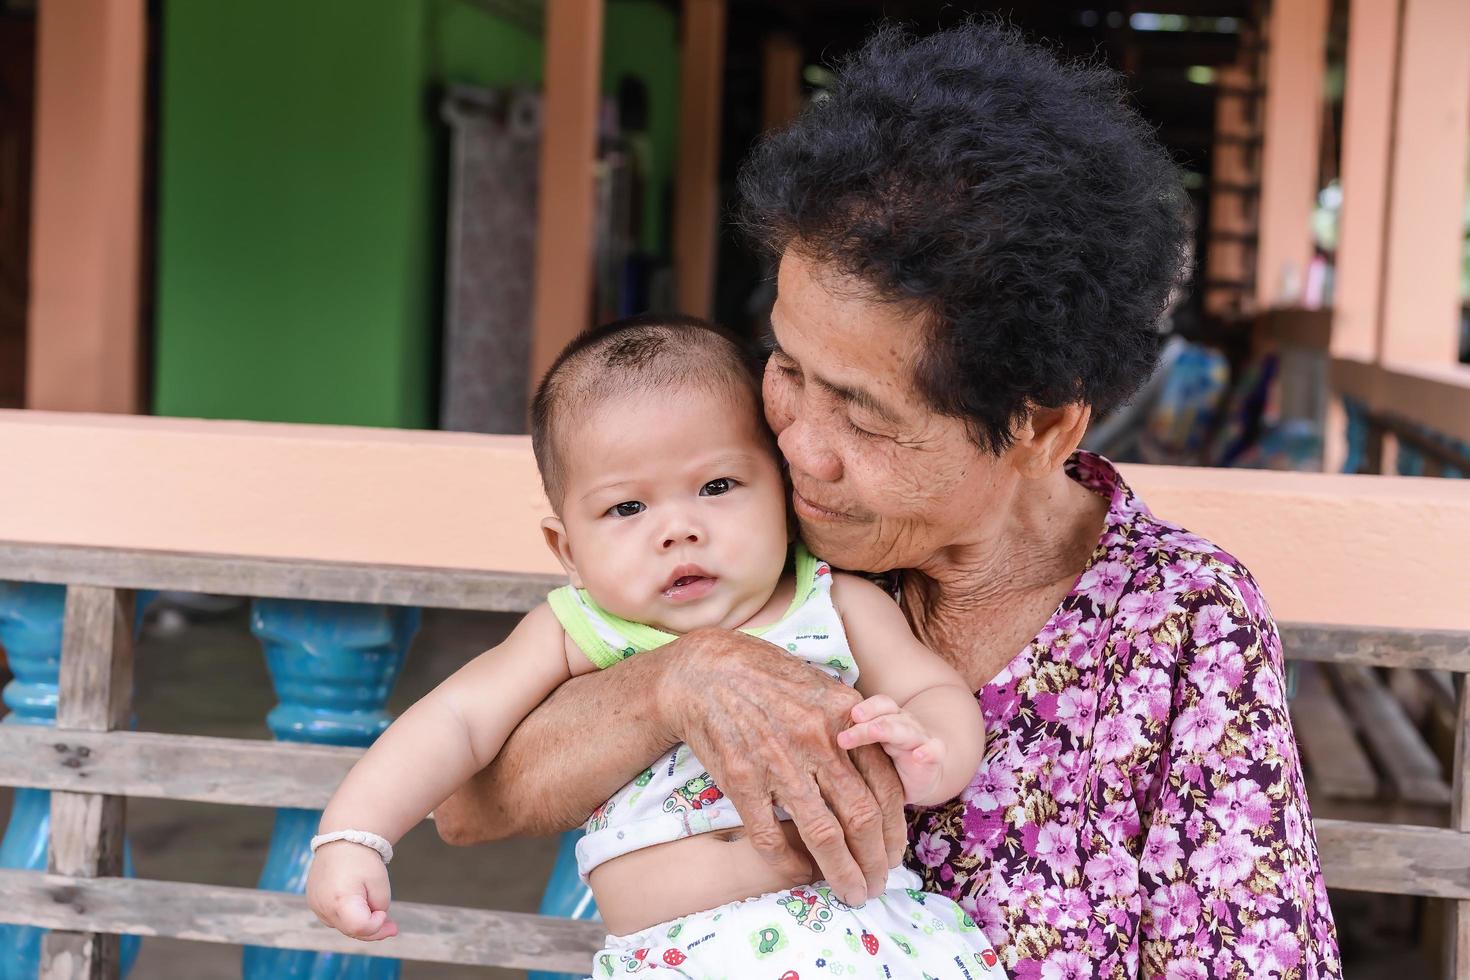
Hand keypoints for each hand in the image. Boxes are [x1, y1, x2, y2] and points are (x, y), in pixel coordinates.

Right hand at [306, 841, 398, 941]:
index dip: (376, 926)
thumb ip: (379, 908)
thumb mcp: (380, 884)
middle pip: (351, 931)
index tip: (384, 913)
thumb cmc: (363, 861)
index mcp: (339, 899)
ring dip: (360, 924)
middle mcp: (323, 906)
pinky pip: (334, 918)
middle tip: (392, 926)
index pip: (360, 928)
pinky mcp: (313, 903)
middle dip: (373, 930)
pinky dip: (348, 916)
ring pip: (342, 926)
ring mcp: (315, 905)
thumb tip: (374, 924)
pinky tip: (360, 906)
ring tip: (377, 913)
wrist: (342, 840)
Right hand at [662, 629, 907, 906]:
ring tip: (852, 893)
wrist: (703, 669)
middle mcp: (816, 740)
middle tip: (878, 884)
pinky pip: (770, 834)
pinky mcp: (741, 778)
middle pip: (861, 816)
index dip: (895, 829)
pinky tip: (798, 869)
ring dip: (842, 871)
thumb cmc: (765, 675)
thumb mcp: (820, 687)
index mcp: (843, 715)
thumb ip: (852, 726)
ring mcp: (777, 761)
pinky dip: (787, 859)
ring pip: (823, 834)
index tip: (894, 854)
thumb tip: (883, 770)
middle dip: (875, 860)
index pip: (885, 786)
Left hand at [837, 695, 945, 803]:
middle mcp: (901, 723)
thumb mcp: (859, 755)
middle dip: (866, 724)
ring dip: (890, 729)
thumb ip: (838, 748)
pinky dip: (928, 752)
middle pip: (886, 715)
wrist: (922, 772)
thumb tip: (798, 746)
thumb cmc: (882, 764)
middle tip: (844, 737)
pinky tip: (920, 755)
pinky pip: (935, 751)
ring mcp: (919, 738)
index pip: (874, 706)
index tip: (844, 717)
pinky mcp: (933, 758)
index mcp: (882, 719)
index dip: (862, 709)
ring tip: (875, 732)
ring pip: (907, 728)